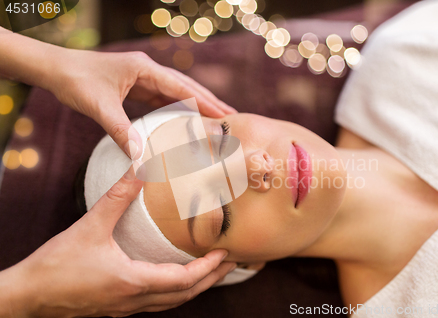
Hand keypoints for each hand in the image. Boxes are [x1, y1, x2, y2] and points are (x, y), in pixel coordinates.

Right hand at [0, 166, 235, 316]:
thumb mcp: (90, 226)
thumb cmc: (56, 266)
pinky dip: (175, 292)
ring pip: (172, 302)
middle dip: (211, 279)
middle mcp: (135, 301)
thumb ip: (118, 196)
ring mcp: (126, 309)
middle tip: (231, 262)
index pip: (184, 280)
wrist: (27, 297)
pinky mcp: (116, 308)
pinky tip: (174, 279)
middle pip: (185, 295)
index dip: (209, 267)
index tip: (227, 252)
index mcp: (134, 283)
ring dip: (195, 287)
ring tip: (212, 271)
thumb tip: (140, 168)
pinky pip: (157, 303)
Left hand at [46, 49, 235, 158]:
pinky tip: (185, 120)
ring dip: (194, 105)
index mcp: (144, 69)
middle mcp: (147, 70)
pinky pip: (161, 98)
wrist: (55, 69)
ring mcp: (143, 77)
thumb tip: (141, 158)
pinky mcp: (136, 85)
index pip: (181, 87)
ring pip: (175, 93)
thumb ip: (122, 131)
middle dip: (208, 102)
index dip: (205, 102)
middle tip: (231, 117)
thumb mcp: (100, 107)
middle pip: (185, 87)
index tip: (225, 114)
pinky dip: (176, 109)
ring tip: (215, 119)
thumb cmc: (76, 81)